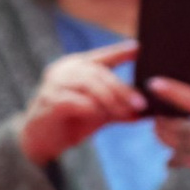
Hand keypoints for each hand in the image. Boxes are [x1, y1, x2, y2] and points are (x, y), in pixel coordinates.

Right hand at [18, 41, 142, 165]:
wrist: (43, 140)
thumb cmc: (74, 121)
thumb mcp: (102, 112)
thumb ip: (120, 107)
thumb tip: (145, 110)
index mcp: (78, 66)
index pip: (104, 56)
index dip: (121, 51)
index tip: (140, 48)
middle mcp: (65, 69)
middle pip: (99, 72)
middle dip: (122, 89)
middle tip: (140, 104)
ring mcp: (55, 83)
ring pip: (89, 85)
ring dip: (110, 100)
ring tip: (125, 113)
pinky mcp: (49, 100)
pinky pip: (76, 101)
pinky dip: (91, 109)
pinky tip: (99, 117)